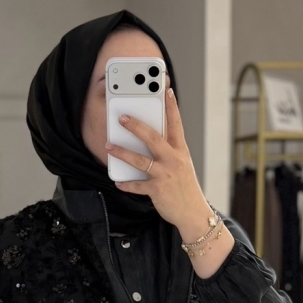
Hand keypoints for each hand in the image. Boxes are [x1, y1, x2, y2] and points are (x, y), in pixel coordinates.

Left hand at [105, 88, 234, 277]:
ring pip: (140, 161)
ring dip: (122, 152)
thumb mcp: (182, 165)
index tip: (166, 90)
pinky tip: (117, 182)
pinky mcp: (157, 190)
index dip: (171, 107)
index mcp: (180, 151)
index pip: (176, 124)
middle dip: (136, 126)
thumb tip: (150, 140)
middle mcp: (173, 160)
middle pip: (153, 138)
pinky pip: (138, 186)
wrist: (193, 213)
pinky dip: (127, 184)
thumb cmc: (185, 187)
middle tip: (122, 117)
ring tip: (109, 146)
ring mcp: (165, 175)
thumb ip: (169, 151)